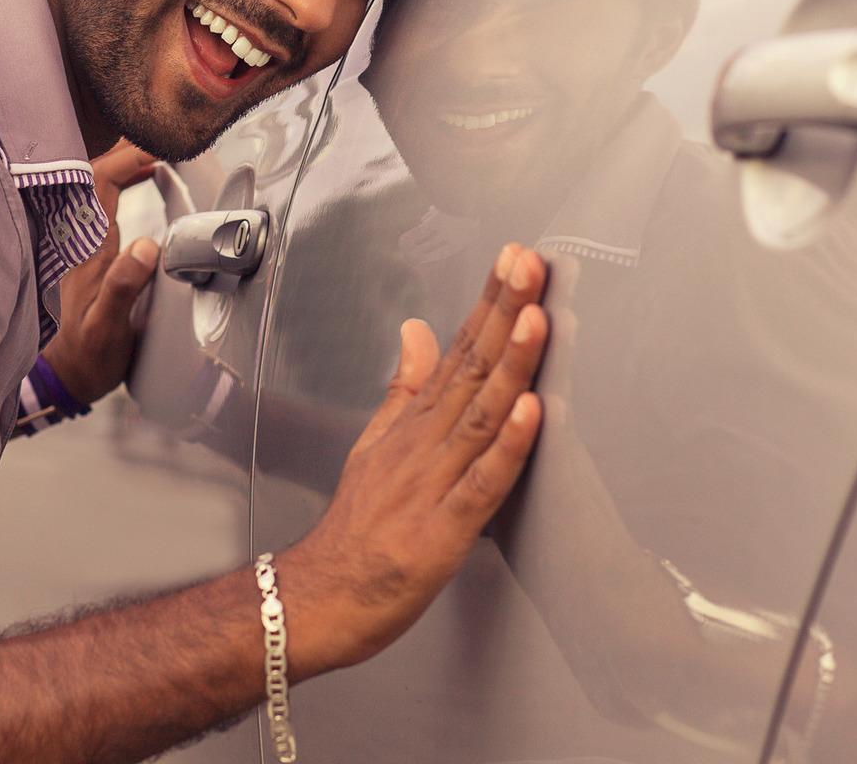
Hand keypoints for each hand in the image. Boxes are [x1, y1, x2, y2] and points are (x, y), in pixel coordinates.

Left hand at [39, 140, 158, 405]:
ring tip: (156, 147)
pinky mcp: (87, 251)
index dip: (128, 155)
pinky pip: (102, 201)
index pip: (100, 180)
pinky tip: (141, 181)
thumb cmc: (87, 355)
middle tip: (161, 134)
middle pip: (96, 172)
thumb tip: (149, 246)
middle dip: (126, 147)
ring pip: (96, 184)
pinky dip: (122, 181)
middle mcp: (81, 237)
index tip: (160, 146)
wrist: (63, 377)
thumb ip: (125, 287)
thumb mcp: (109, 327)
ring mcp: (82, 242)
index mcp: (88, 247)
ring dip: (124, 161)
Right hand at [279, 243, 549, 675]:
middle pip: (471, 367)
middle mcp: (424, 443)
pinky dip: (506, 445)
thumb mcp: (375, 443)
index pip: (458, 348)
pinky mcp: (443, 529)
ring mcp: (433, 483)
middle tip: (529, 264)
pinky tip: (529, 413)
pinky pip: (481, 482)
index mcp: (414, 422)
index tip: (514, 259)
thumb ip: (405, 386)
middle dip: (504, 311)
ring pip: (479, 413)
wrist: (321, 597)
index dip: (489, 302)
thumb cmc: (355, 528)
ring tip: (535, 317)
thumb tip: (418, 330)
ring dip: (510, 363)